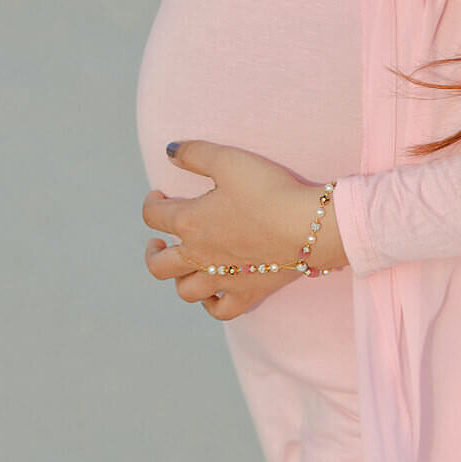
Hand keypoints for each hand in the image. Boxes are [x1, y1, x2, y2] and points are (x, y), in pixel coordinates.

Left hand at [141, 139, 347, 321]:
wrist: (309, 226)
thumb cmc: (270, 191)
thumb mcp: (229, 160)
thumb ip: (194, 153)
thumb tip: (169, 151)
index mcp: (190, 222)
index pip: (153, 216)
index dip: (151, 203)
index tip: (159, 195)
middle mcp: (200, 255)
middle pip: (158, 265)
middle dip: (153, 252)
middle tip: (158, 242)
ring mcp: (223, 278)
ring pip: (186, 290)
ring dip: (179, 279)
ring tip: (184, 268)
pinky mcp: (248, 292)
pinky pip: (221, 310)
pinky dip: (211, 304)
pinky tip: (213, 293)